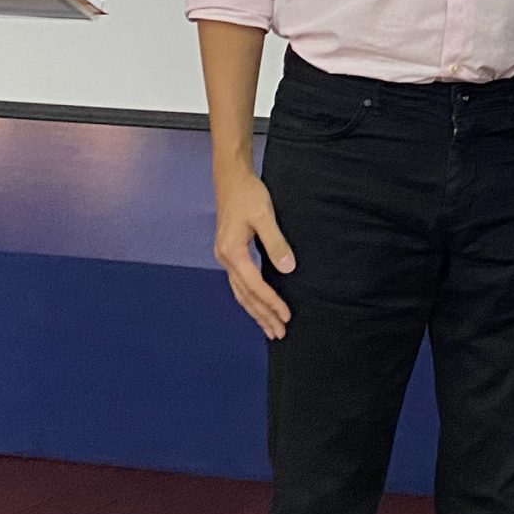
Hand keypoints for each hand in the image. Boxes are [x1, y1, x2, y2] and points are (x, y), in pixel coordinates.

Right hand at [214, 165, 294, 339]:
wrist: (231, 179)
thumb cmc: (248, 194)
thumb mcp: (265, 216)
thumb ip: (276, 243)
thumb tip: (288, 269)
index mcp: (232, 252)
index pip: (254, 286)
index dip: (271, 303)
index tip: (286, 316)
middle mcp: (225, 259)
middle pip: (245, 296)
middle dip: (262, 316)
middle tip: (279, 333)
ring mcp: (225, 257)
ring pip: (241, 293)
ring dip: (256, 311)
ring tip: (270, 327)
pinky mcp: (230, 253)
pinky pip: (240, 284)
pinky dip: (251, 298)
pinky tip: (259, 305)